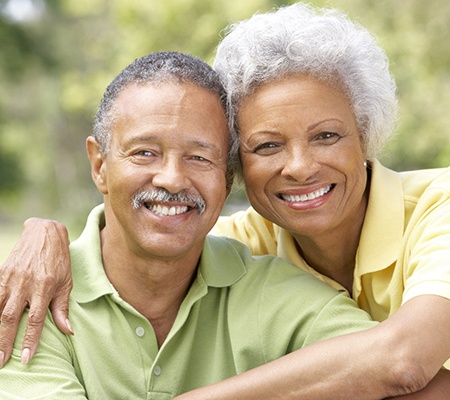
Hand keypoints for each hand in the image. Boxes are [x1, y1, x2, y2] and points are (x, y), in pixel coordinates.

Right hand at [0, 218, 72, 366]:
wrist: (44, 233)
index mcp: (45, 287)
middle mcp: (26, 283)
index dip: (30, 340)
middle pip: (12, 317)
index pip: (37, 320)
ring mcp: (11, 277)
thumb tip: (68, 331)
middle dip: (5, 341)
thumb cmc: (59, 260)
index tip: (25, 358)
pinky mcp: (2, 272)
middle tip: (1, 361)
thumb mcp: (66, 282)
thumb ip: (62, 307)